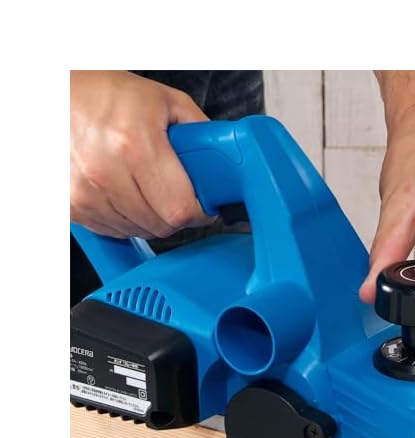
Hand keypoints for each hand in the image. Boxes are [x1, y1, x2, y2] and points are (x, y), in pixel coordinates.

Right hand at [71, 71, 209, 238]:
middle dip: (176, 214)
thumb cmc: (106, 94)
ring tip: (145, 186)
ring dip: (150, 218)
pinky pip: (113, 231)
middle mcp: (105, 172)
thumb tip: (225, 160)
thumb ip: (201, 131)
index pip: (180, 209)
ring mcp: (84, 192)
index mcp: (134, 145)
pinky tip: (123, 192)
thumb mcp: (164, 100)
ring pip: (138, 231)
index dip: (198, 212)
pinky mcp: (70, 206)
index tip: (202, 205)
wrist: (53, 93)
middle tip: (175, 192)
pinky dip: (125, 219)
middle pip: (162, 225)